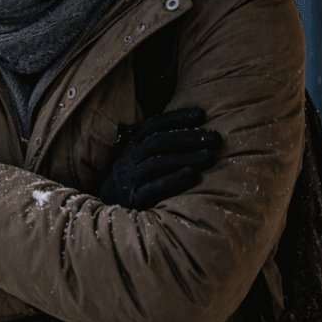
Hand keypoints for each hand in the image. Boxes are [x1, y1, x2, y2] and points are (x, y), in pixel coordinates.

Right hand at [98, 107, 220, 209]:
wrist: (106, 207)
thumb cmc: (133, 180)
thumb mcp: (139, 159)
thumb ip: (158, 145)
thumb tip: (191, 127)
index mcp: (133, 147)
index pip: (153, 125)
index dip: (176, 117)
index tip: (201, 114)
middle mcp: (130, 159)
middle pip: (157, 142)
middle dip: (188, 137)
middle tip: (214, 138)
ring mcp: (130, 179)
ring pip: (157, 163)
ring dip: (185, 157)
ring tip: (209, 157)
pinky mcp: (134, 198)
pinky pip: (153, 187)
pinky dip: (173, 180)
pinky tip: (192, 175)